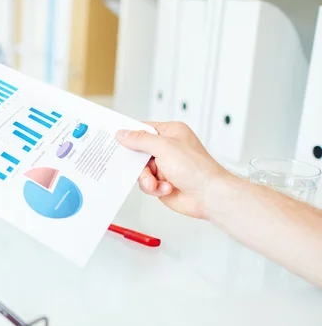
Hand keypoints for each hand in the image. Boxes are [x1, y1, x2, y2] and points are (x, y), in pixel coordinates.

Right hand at [116, 122, 232, 219]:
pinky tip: (166, 188)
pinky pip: (146, 183)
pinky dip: (154, 187)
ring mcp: (164, 166)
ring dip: (147, 179)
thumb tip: (123, 134)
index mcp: (170, 133)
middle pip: (138, 152)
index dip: (130, 135)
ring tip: (156, 182)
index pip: (143, 129)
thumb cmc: (197, 169)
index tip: (116, 140)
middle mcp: (167, 148)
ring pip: (140, 170)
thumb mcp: (164, 147)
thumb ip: (141, 140)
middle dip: (139, 164)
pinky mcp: (162, 182)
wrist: (209, 196)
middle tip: (140, 166)